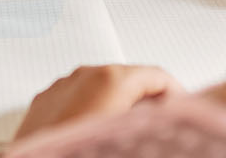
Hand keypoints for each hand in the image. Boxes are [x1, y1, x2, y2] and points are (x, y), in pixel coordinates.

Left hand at [14, 65, 182, 139]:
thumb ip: (152, 118)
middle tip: (158, 124)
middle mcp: (83, 75)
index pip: (158, 76)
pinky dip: (91, 108)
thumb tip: (166, 117)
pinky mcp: (43, 101)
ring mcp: (60, 86)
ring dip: (117, 104)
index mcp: (111, 78)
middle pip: (128, 78)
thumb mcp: (131, 132)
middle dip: (146, 100)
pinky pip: (76, 97)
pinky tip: (95, 132)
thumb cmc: (79, 152)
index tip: (182, 112)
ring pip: (100, 87)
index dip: (176, 96)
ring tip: (125, 132)